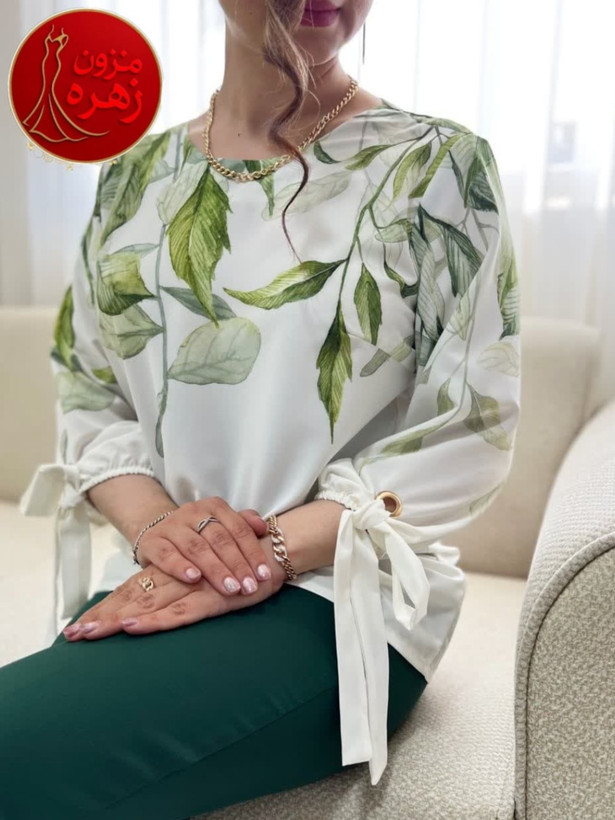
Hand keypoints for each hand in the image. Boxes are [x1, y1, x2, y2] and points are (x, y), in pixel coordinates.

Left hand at [63, 536, 287, 641]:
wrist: (276, 549)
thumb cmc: (244, 564)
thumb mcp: (215, 575)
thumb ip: (194, 584)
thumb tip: (180, 597)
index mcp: (174, 573)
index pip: (134, 591)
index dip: (107, 607)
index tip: (78, 628)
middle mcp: (177, 578)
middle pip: (132, 599)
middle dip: (102, 617)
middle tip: (72, 636)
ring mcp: (192, 588)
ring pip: (147, 606)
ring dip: (116, 620)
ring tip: (89, 635)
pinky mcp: (210, 599)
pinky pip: (178, 614)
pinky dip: (154, 622)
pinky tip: (131, 628)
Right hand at [135, 499, 273, 597]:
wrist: (158, 531)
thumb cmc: (199, 534)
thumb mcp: (222, 526)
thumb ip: (243, 525)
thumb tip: (263, 528)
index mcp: (215, 507)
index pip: (239, 529)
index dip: (253, 552)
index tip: (264, 575)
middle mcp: (193, 512)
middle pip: (219, 539)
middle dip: (237, 565)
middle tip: (249, 587)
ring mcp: (171, 525)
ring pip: (196, 547)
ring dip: (215, 569)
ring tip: (229, 588)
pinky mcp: (152, 541)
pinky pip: (167, 554)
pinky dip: (181, 566)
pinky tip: (194, 579)